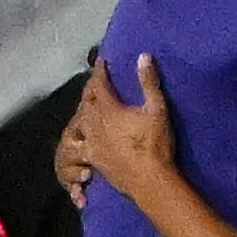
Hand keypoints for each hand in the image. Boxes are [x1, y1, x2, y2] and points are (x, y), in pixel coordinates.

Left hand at [66, 49, 171, 203]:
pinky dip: (79, 136)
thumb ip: (148, 82)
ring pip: (80, 120)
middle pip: (86, 101)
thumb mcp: (157, 109)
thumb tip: (143, 56)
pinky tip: (82, 136)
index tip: (101, 61)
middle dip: (90, 88)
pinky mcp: (92, 159)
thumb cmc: (155, 144)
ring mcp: (91, 143)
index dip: (99, 72)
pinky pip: (78, 144)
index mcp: (108, 110)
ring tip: (88, 105)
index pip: (98, 85)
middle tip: (96, 80)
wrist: (149, 180)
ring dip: (83, 109)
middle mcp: (94, 125)